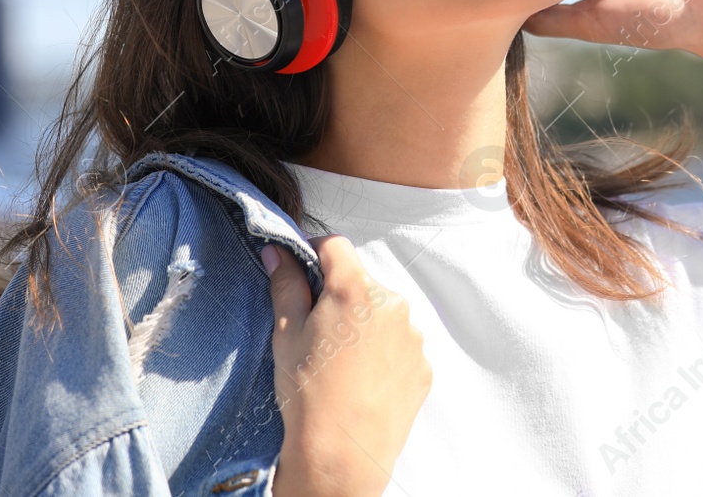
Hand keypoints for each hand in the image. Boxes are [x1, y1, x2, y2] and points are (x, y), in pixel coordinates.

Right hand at [263, 235, 430, 496]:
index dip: (315, 254)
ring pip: (383, 315)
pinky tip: (361, 381)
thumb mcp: (286, 335)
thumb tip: (279, 251)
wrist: (342, 456)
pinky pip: (400, 347)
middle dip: (340, 298)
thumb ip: (286, 285)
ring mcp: (413, 336)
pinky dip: (383, 354)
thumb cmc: (307, 394)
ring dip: (365, 326)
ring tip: (341, 364)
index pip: (336, 246)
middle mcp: (393, 304)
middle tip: (317, 333)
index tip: (303, 273)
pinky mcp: (423, 365)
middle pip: (362, 283)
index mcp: (355, 289)